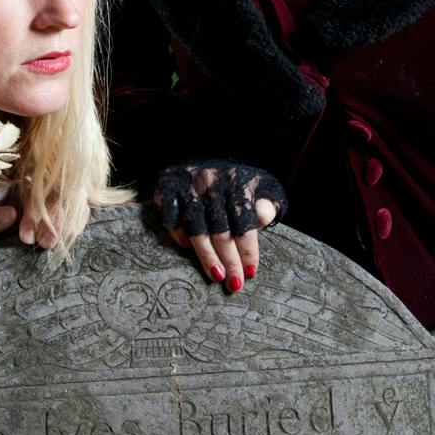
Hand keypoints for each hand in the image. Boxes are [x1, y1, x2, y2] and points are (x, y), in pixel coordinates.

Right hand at [154, 160, 285, 292]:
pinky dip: (177, 232)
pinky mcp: (166, 187)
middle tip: (235, 284)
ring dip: (206, 255)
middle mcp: (211, 182)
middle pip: (221, 230)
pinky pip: (170, 216)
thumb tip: (263, 219)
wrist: (199, 149)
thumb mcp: (259, 183)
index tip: (251, 273)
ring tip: (216, 276)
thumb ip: (268, 202)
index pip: (244, 222)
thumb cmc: (234, 178)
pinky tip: (185, 247)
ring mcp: (187, 185)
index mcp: (237, 181)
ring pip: (196, 228)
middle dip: (229, 260)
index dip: (248, 250)